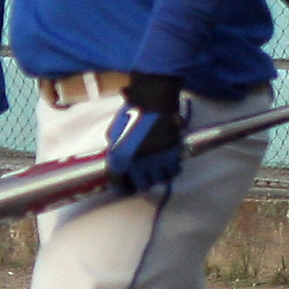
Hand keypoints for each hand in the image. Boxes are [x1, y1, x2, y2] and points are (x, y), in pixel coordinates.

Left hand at [104, 74, 187, 194]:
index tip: (124, 186)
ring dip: (159, 176)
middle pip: (143, 186)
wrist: (152, 101)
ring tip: (158, 171)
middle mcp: (138, 163)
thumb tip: (117, 160)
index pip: (119, 184)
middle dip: (143, 183)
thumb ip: (114, 149)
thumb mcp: (113, 132)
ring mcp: (157, 160)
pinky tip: (169, 163)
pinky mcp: (173, 154)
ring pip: (161, 180)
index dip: (121, 187)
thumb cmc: (130, 113)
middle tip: (144, 178)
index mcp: (120, 158)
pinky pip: (175, 170)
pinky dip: (172, 169)